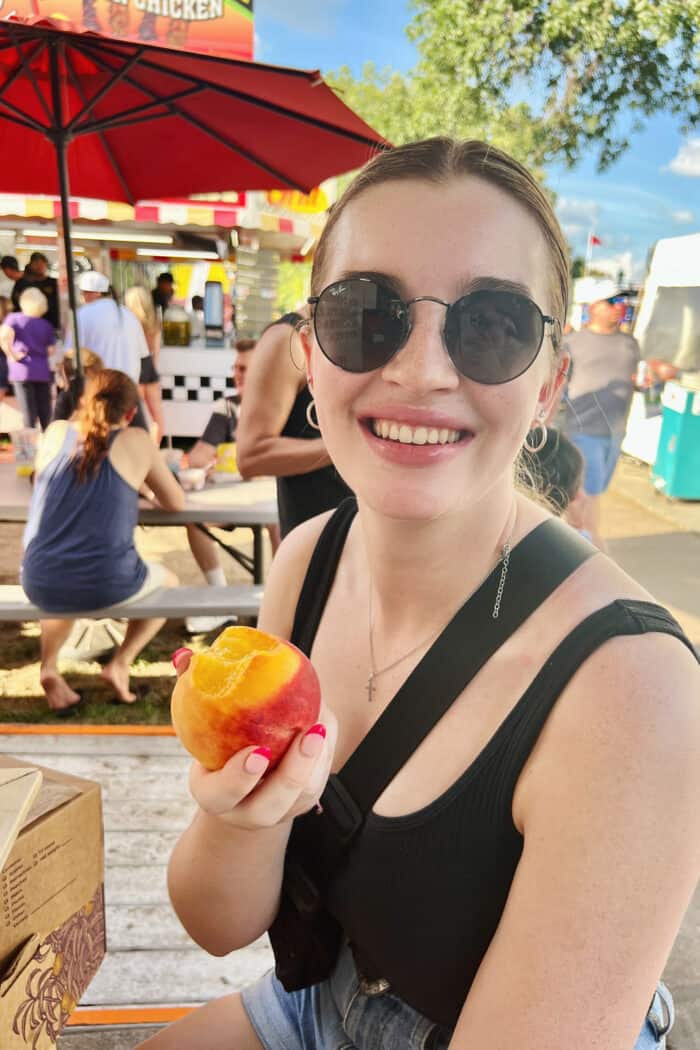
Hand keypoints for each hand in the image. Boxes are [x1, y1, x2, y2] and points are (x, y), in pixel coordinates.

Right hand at [172, 647, 336, 830]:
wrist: (241, 786)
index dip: (238, 779)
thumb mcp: (199, 726)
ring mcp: (279, 811)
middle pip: (270, 805)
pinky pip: (320, 779)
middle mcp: (247, 812)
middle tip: (308, 734)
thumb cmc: (214, 744)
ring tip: (321, 724)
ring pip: (303, 795)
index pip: (222, 794)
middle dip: (292, 772)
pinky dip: (326, 750)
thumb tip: (186, 657)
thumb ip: (193, 691)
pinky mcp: (304, 801)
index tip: (257, 753)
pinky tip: (324, 720)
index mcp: (214, 797)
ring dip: (317, 759)